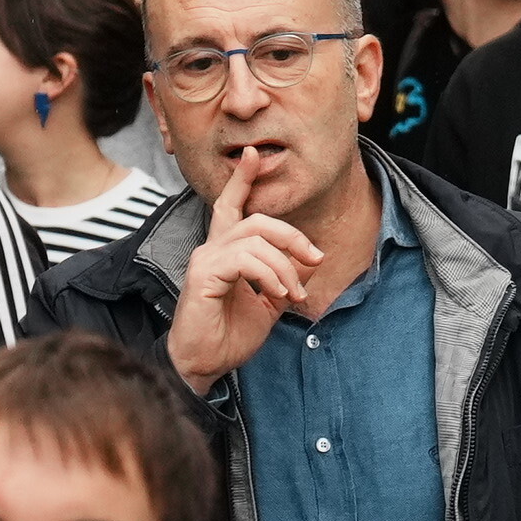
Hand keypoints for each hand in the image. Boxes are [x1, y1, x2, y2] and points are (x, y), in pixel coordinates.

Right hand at [165, 154, 329, 389]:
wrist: (205, 364)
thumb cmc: (230, 335)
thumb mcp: (270, 303)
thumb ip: (288, 277)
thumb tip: (312, 259)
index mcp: (226, 252)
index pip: (231, 206)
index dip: (242, 180)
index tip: (254, 155)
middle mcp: (213, 249)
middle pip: (257, 220)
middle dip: (293, 235)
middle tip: (316, 258)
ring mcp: (206, 259)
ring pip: (256, 238)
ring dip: (285, 266)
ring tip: (293, 293)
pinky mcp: (204, 274)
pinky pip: (245, 259)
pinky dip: (269, 274)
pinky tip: (278, 293)